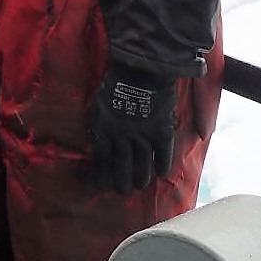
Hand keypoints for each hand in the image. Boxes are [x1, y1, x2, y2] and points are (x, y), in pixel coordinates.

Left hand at [89, 66, 176, 193]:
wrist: (141, 69)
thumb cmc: (115, 83)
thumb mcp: (98, 103)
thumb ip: (99, 124)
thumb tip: (97, 142)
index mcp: (105, 129)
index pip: (101, 161)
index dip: (100, 176)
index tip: (100, 185)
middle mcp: (123, 137)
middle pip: (121, 169)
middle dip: (120, 184)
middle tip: (121, 191)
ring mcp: (143, 135)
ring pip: (142, 167)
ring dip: (140, 179)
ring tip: (138, 185)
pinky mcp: (161, 130)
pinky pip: (163, 154)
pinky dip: (163, 165)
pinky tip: (161, 173)